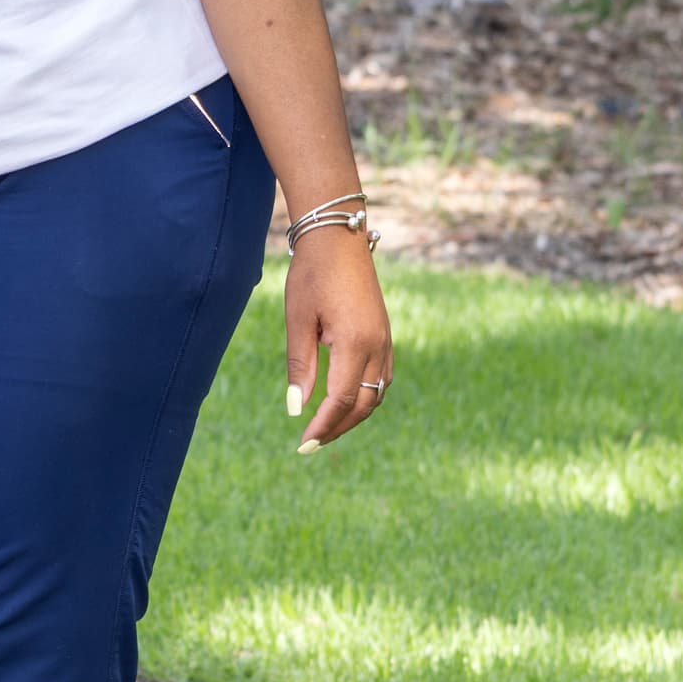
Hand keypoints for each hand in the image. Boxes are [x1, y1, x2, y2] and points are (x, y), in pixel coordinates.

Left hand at [284, 227, 391, 449]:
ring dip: (354, 416)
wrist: (338, 238)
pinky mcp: (386, 334)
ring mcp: (386, 340)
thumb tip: (296, 408)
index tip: (303, 443)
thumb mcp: (298, 320)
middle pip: (365, 404)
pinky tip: (345, 402)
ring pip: (378, 394)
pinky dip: (366, 397)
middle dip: (338, 427)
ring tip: (325, 428)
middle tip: (310, 443)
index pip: (343, 399)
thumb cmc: (312, 275)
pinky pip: (382, 378)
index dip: (324, 425)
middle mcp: (378, 345)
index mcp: (355, 342)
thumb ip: (299, 366)